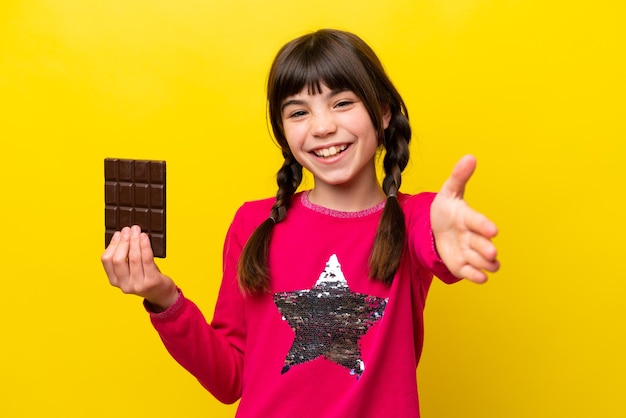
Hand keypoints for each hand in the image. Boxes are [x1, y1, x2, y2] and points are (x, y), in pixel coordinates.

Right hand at [101, 225, 178, 310]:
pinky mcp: (151, 281)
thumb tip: (122, 235)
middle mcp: (124, 285)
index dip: (112, 245)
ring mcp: (138, 284)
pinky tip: (144, 237)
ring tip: (137, 231)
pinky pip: (147, 259)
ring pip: (133, 258)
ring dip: (135, 241)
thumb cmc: (145, 278)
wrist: (161, 294)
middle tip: (128, 230)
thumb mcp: (130, 270)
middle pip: (118, 259)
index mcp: (115, 281)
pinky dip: (145, 246)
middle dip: (123, 241)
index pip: (106, 260)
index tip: (118, 234)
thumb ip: (124, 258)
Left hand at [431, 155, 499, 282]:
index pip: (478, 222)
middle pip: (482, 245)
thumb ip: (458, 176)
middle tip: (490, 252)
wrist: (436, 229)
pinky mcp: (463, 265)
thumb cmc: (446, 209)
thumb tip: (470, 157)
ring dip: (482, 263)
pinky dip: (476, 276)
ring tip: (484, 263)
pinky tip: (480, 277)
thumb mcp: (448, 192)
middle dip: (486, 248)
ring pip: (481, 261)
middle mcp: (473, 237)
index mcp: (469, 218)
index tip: (492, 229)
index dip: (484, 225)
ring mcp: (469, 252)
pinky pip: (472, 274)